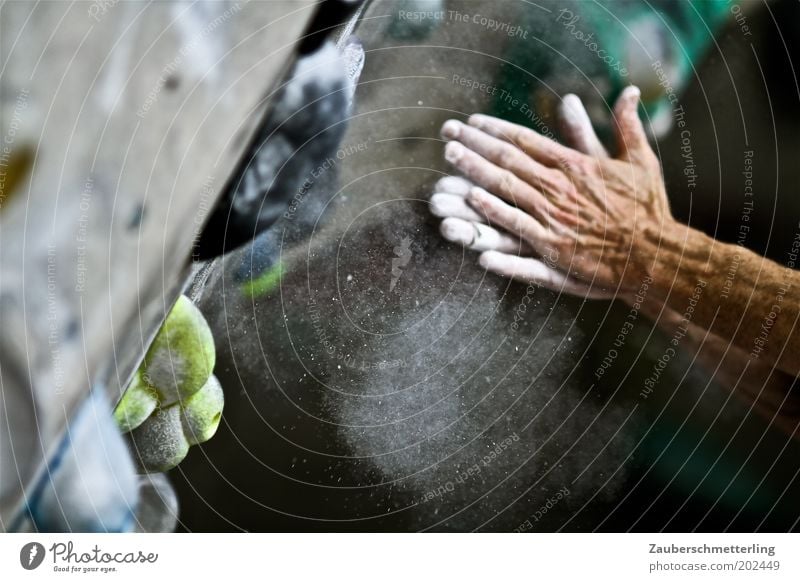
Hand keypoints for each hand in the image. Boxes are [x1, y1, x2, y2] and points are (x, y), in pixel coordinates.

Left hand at [434, 86, 672, 300]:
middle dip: (474, 145)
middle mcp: (559, 188)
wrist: (657, 254)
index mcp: (575, 165)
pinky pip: (516, 231)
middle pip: (508, 161)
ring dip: (474, 174)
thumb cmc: (648, 209)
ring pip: (505, 192)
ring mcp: (553, 219)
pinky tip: (472, 208)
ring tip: (448, 163)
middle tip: (446, 135)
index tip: (471, 122)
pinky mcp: (553, 249)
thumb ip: (626, 126)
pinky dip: (494, 219)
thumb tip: (628, 92)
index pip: (526, 141)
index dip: (495, 129)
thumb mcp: (641, 160)